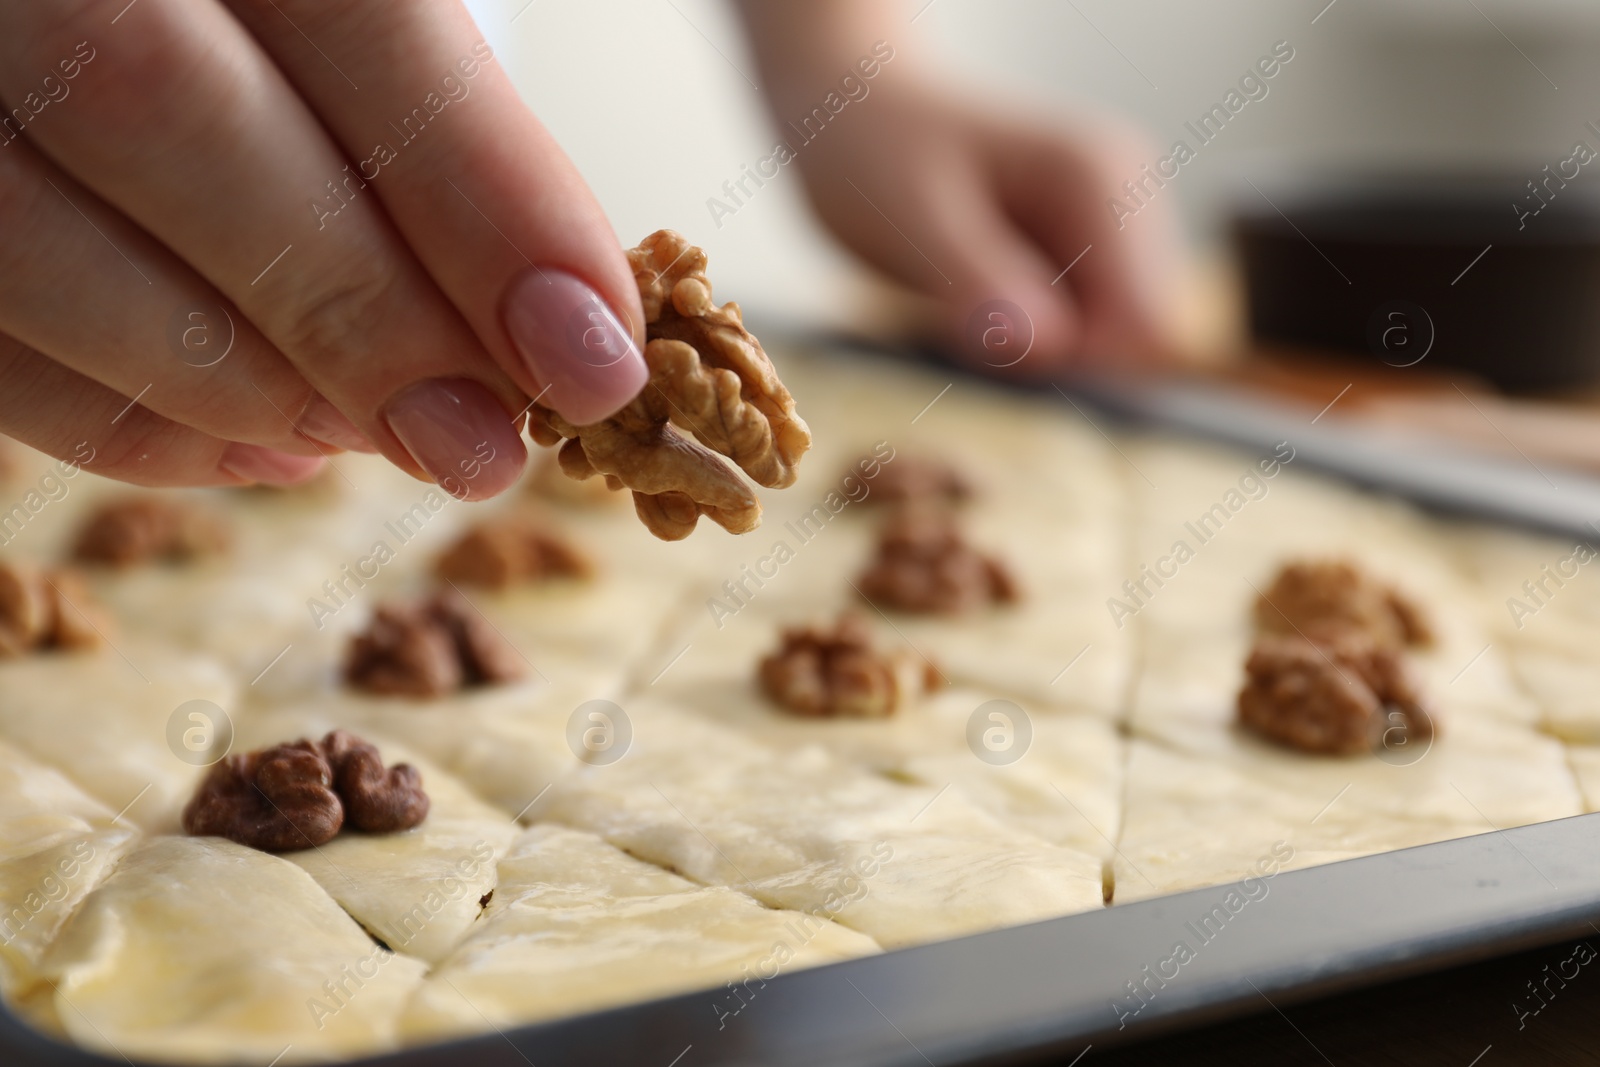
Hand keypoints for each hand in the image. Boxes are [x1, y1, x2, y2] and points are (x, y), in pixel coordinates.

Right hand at [0, 0, 647, 498]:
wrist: (100, 20)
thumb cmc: (271, 35)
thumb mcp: (362, 20)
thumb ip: (437, 124)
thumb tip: (554, 325)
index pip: (351, 14)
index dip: (478, 194)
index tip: (585, 350)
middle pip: (166, 115)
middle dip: (356, 312)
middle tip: (482, 442)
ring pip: (39, 240)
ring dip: (245, 381)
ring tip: (386, 441)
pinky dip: (140, 426)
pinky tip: (278, 443)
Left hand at [788, 76, 1181, 374]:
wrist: (857, 107)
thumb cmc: (875, 148)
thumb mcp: (910, 219)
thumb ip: (978, 281)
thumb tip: (1050, 346)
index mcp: (1101, 180)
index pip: (1145, 325)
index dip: (1073, 358)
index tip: (994, 334)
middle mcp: (1126, 198)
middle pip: (1131, 340)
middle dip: (1051, 350)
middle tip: (963, 302)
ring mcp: (1111, 226)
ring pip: (1104, 341)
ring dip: (1033, 342)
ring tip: (963, 286)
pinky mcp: (1085, 251)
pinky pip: (1076, 330)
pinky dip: (1022, 331)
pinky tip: (974, 286)